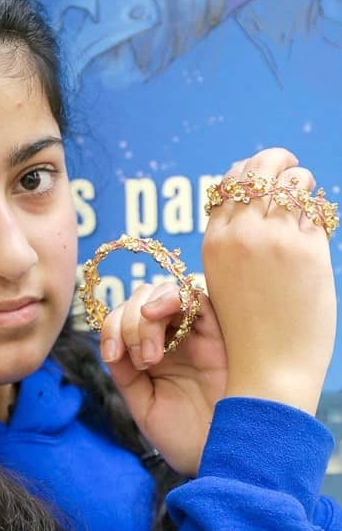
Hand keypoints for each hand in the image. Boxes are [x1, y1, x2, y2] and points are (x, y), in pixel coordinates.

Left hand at [100, 282, 226, 476]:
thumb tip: (112, 345)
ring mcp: (196, 334)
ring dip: (145, 315)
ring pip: (164, 293)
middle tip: (142, 362)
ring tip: (151, 356)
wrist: (223, 458)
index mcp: (152, 355)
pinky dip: (170, 297)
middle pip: (142, 300)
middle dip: (128, 323)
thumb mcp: (145, 407)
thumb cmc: (187, 439)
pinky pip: (195, 298)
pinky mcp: (221, 332)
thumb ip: (126, 375)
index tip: (113, 355)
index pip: (124, 320)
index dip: (111, 327)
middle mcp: (174, 339)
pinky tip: (156, 314)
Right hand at [202, 147, 335, 414]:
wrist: (269, 368)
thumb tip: (262, 198)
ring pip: (290, 180)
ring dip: (301, 182)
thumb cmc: (251, 330)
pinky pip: (315, 206)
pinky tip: (317, 222)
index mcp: (213, 242)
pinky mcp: (306, 249)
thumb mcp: (227, 280)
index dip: (247, 172)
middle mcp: (238, 234)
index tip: (265, 176)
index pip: (229, 183)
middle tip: (292, 169)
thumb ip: (238, 243)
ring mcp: (273, 239)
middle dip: (276, 161)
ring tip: (307, 197)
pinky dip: (318, 208)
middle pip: (257, 168)